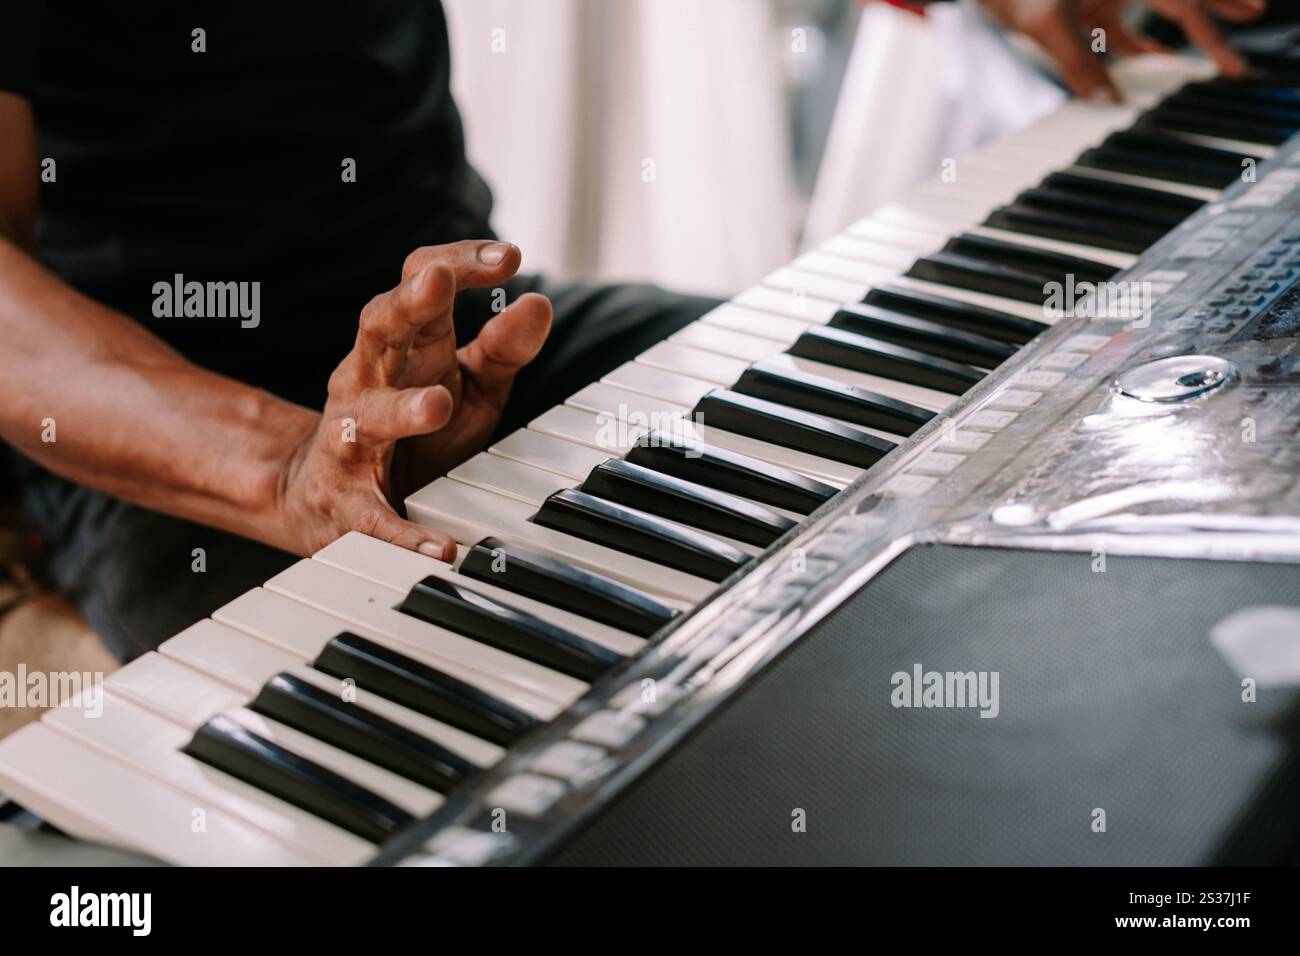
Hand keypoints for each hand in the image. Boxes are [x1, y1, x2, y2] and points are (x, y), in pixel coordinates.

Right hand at [276, 239, 551, 559]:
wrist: (324, 499)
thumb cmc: (411, 431)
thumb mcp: (466, 385)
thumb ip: (502, 349)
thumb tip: (538, 303)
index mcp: (402, 346)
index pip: (419, 280)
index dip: (458, 261)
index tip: (507, 255)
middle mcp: (367, 380)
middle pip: (377, 326)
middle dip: (406, 303)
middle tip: (436, 283)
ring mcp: (349, 440)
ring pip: (364, 415)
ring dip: (400, 408)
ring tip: (437, 405)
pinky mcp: (349, 504)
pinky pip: (375, 517)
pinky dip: (407, 534)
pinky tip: (441, 547)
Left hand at [978, 0, 1267, 98]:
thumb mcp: (1046, 24)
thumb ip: (1079, 63)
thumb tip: (1109, 101)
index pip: (1181, 0)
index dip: (1212, 23)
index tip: (1237, 42)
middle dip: (1214, 10)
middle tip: (1251, 19)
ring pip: (1152, 14)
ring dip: (1177, 33)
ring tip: (1206, 54)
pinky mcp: (1081, 8)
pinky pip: (1118, 31)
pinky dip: (1136, 47)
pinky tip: (1152, 65)